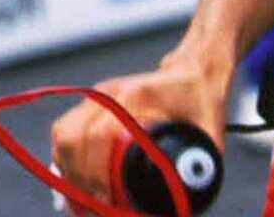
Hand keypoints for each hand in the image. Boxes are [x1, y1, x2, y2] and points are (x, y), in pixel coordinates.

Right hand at [49, 55, 225, 209]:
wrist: (195, 70)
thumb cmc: (203, 100)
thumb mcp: (208, 134)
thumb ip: (200, 167)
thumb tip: (184, 202)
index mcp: (140, 96)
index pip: (102, 135)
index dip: (99, 174)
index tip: (107, 202)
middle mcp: (113, 92)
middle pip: (76, 138)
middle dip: (81, 181)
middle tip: (96, 208)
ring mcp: (100, 95)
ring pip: (65, 135)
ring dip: (69, 172)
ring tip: (84, 200)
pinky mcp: (93, 102)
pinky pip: (65, 132)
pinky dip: (65, 160)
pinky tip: (76, 181)